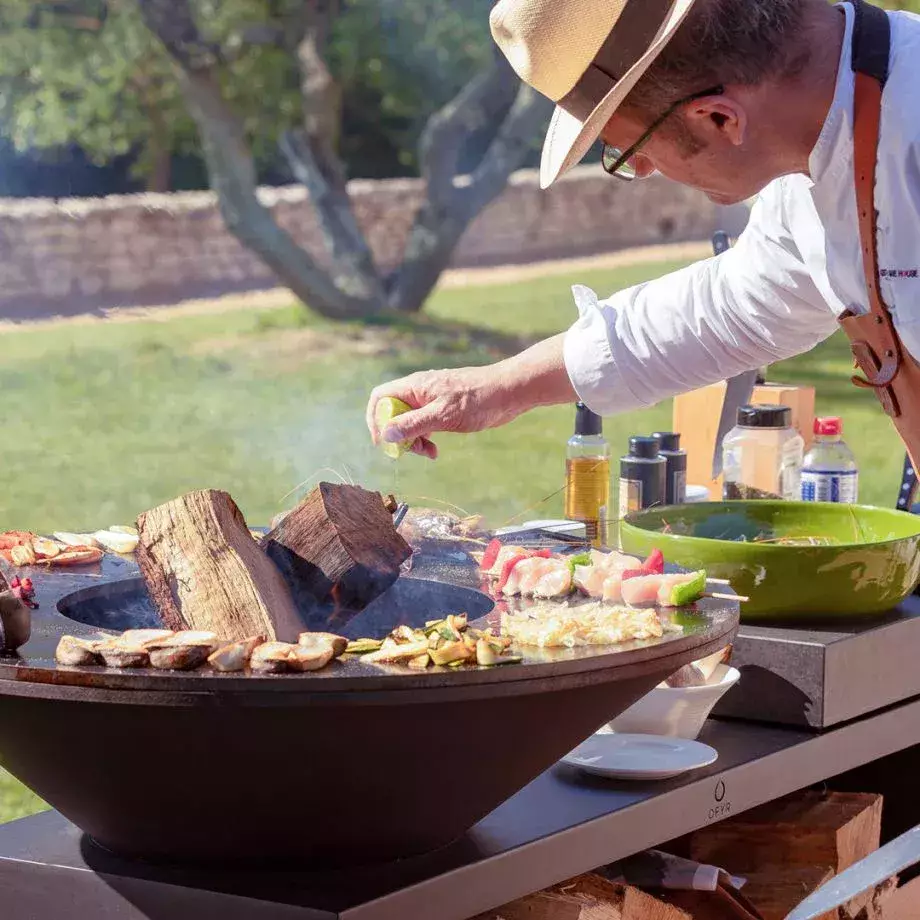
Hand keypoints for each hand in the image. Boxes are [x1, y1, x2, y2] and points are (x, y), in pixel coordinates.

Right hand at [366, 365, 520, 459]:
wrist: (509, 392)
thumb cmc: (478, 399)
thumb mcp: (443, 415)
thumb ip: (414, 424)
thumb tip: (386, 435)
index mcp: (415, 386)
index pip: (380, 398)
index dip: (375, 419)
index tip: (383, 442)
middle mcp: (419, 392)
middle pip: (393, 414)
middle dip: (398, 436)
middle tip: (411, 451)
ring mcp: (431, 401)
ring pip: (409, 423)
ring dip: (413, 441)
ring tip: (428, 453)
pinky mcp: (443, 410)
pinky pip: (424, 426)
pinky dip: (426, 439)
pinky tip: (435, 451)